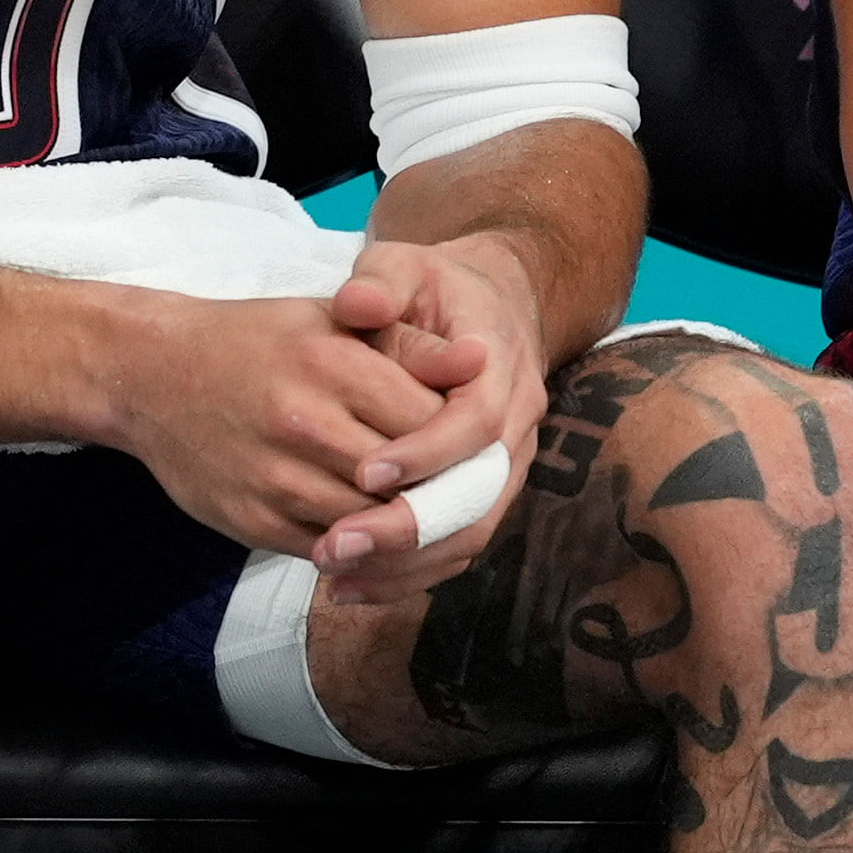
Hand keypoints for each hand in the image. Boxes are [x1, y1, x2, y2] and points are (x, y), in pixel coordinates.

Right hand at [108, 291, 460, 562]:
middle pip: (408, 479)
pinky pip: (329, 552)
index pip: (432, 420)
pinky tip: (384, 537)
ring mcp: (272, 478)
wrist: (149, 372)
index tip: (476, 442)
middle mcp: (302, 423)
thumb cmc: (257, 341)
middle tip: (469, 489)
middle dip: (445, 489)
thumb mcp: (332, 320)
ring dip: (410, 528)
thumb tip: (482, 361)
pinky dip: (365, 552)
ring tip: (434, 515)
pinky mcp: (250, 521)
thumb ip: (410, 344)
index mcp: (330, 364)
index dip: (464, 439)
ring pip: (373, 525)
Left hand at [308, 234, 557, 605]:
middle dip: (408, 528)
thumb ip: (382, 280)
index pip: (475, 424)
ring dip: (405, 563)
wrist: (493, 307)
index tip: (363, 471)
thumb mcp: (409, 264)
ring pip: (472, 532)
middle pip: (478, 495)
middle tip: (336, 545)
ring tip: (334, 576)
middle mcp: (518, 426)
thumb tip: (358, 303)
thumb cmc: (439, 287)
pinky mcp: (486, 493)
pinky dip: (409, 574)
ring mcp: (507, 466)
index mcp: (504, 369)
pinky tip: (351, 588)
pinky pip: (458, 546)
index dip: (425, 452)